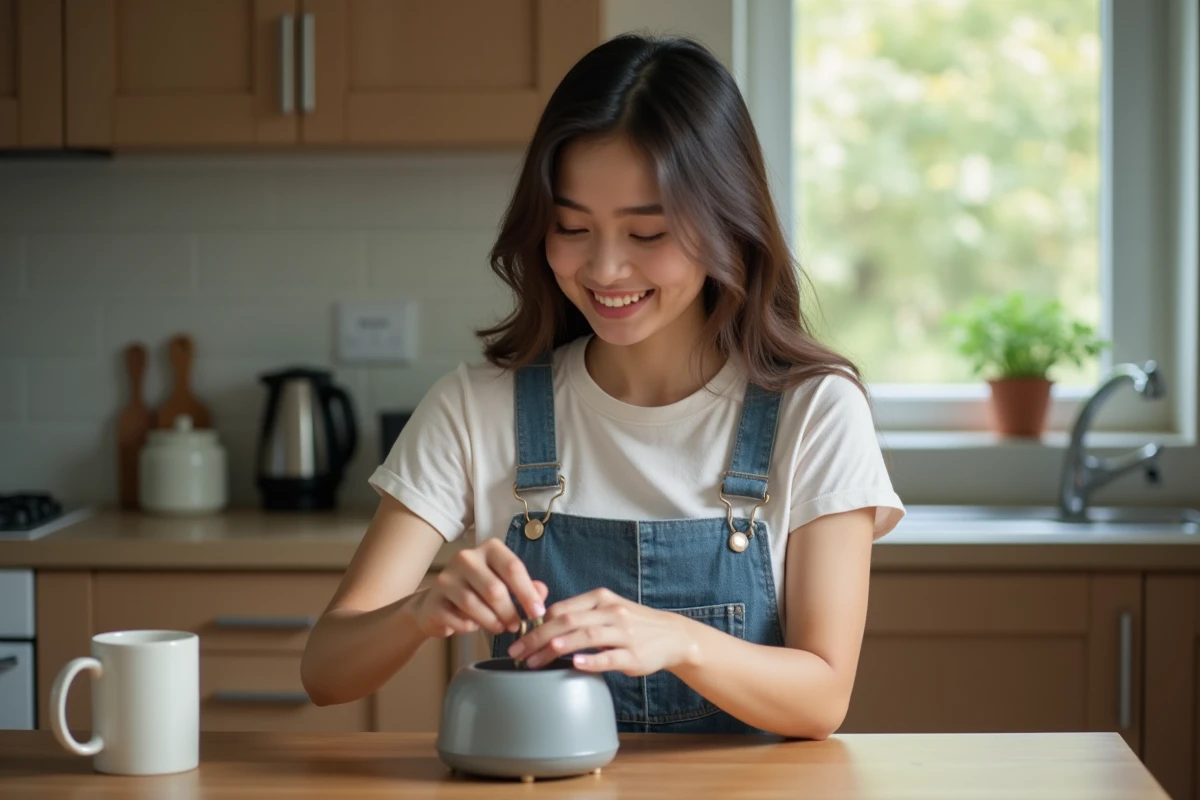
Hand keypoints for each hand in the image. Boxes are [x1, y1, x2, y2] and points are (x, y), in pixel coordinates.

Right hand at [405, 539, 548, 638]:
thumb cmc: (479, 592)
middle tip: (517, 626)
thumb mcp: (506, 585)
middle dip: (510, 612)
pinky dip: (470, 627)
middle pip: (494, 589)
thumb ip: (527, 587)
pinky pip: (457, 619)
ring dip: (492, 622)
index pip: (513, 567)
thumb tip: (541, 594)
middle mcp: (466, 558)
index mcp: (489, 549)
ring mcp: (447, 578)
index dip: (528, 593)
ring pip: (474, 604)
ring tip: (501, 628)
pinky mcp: (433, 600)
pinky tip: (475, 627)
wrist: (438, 604)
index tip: (538, 614)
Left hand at [506, 588, 695, 674]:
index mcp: (600, 599)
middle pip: (568, 622)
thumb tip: (541, 624)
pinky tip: (576, 665)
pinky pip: (610, 657)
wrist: (671, 635)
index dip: (536, 624)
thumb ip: (578, 614)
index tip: (517, 640)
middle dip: (538, 638)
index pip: (561, 609)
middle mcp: (610, 612)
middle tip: (518, 654)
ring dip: (561, 646)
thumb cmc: (631, 624)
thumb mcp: (606, 609)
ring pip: (587, 637)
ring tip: (540, 656)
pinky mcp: (634, 654)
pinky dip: (592, 660)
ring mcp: (624, 633)